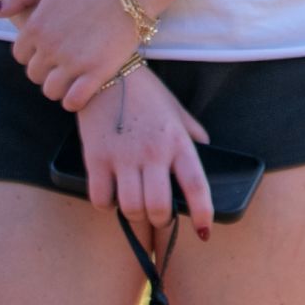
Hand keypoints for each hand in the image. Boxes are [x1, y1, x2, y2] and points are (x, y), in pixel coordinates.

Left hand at [0, 0, 147, 108]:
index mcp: (36, 25)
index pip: (19, 54)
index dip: (32, 51)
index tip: (49, 46)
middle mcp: (50, 46)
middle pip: (34, 74)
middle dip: (45, 68)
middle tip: (63, 59)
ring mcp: (73, 62)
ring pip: (50, 90)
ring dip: (58, 85)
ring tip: (73, 74)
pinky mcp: (97, 72)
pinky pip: (73, 101)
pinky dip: (74, 100)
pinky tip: (83, 88)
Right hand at [80, 68, 216, 244]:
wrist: (105, 72)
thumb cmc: (145, 93)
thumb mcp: (175, 109)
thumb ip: (192, 133)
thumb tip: (209, 154)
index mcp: (177, 141)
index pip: (196, 185)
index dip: (202, 213)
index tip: (203, 232)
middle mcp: (152, 152)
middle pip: (159, 208)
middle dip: (160, 221)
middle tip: (158, 215)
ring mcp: (123, 156)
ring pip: (131, 208)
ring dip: (134, 215)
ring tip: (135, 206)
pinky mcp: (96, 157)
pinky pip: (101, 199)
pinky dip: (106, 204)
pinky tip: (111, 193)